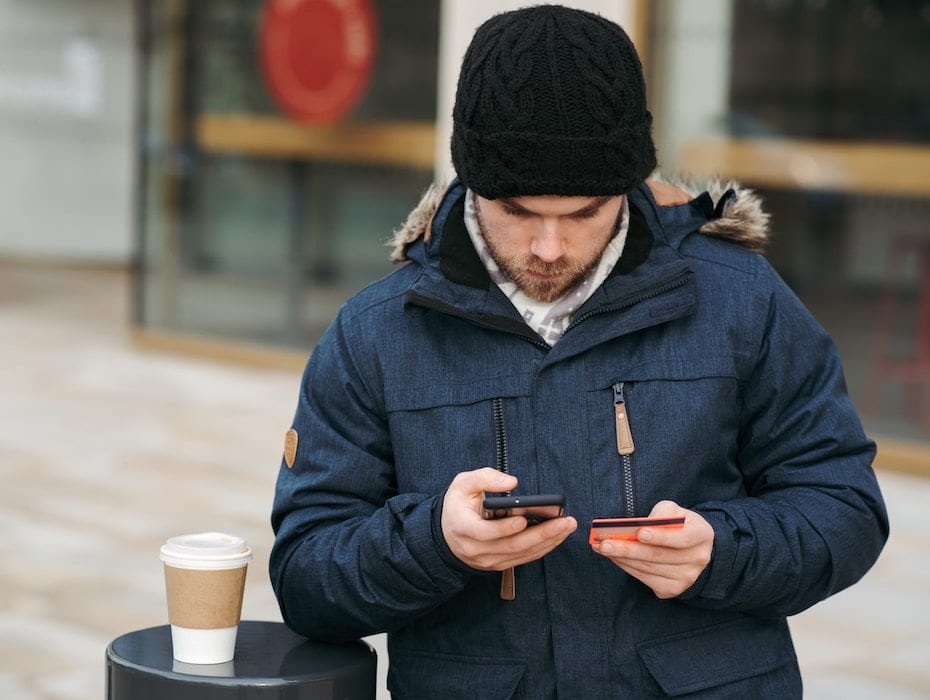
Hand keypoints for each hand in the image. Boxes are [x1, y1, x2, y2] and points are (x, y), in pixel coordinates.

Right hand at [441, 467, 576, 570]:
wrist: (448, 532)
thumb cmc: (458, 504)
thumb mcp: (463, 484)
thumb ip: (485, 478)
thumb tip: (512, 482)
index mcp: (463, 527)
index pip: (484, 532)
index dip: (504, 528)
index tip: (524, 518)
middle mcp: (475, 549)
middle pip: (511, 546)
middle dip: (541, 534)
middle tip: (564, 521)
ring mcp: (488, 560)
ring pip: (521, 554)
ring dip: (547, 541)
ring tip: (567, 526)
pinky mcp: (499, 565)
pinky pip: (524, 559)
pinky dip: (543, 548)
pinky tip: (558, 536)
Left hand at [592, 500, 713, 597]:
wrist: (694, 549)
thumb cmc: (679, 524)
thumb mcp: (676, 511)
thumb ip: (661, 513)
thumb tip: (638, 525)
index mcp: (702, 535)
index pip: (681, 538)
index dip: (660, 536)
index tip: (639, 532)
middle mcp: (698, 559)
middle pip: (659, 556)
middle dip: (629, 549)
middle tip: (605, 544)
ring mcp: (686, 578)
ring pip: (648, 568)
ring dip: (622, 559)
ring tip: (603, 548)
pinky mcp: (673, 589)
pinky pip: (645, 578)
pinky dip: (627, 567)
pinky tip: (615, 558)